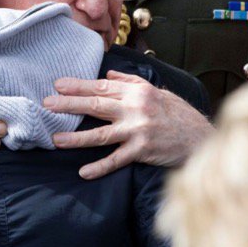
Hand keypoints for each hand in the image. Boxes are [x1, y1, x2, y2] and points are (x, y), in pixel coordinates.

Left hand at [43, 70, 210, 179]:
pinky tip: (83, 172)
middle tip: (47, 104)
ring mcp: (138, 131)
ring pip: (100, 134)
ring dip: (76, 138)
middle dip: (69, 104)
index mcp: (137, 92)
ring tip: (55, 139)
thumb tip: (108, 75)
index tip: (58, 85)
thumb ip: (130, 82)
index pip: (101, 86)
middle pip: (96, 105)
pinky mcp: (142, 151)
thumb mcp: (156, 91)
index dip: (78, 86)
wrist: (200, 137)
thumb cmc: (177, 114)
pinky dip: (99, 167)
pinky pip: (116, 160)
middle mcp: (135, 109)